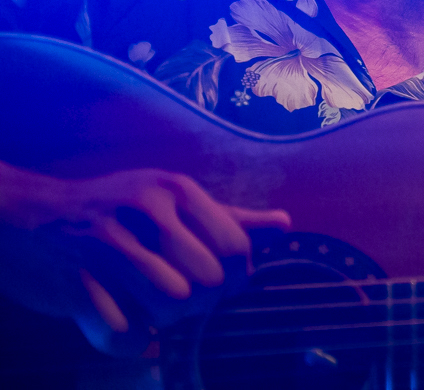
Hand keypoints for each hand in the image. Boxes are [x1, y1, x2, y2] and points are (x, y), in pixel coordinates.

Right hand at [0, 162, 289, 353]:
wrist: (31, 213)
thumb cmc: (116, 206)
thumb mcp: (171, 198)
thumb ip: (228, 217)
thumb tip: (284, 225)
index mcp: (176, 190)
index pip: (234, 247)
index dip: (238, 277)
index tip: (224, 285)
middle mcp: (144, 212)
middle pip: (208, 281)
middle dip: (205, 302)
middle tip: (189, 299)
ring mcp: (107, 246)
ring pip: (172, 307)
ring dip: (169, 320)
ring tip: (157, 308)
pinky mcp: (74, 283)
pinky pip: (125, 333)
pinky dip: (132, 340)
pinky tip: (128, 321)